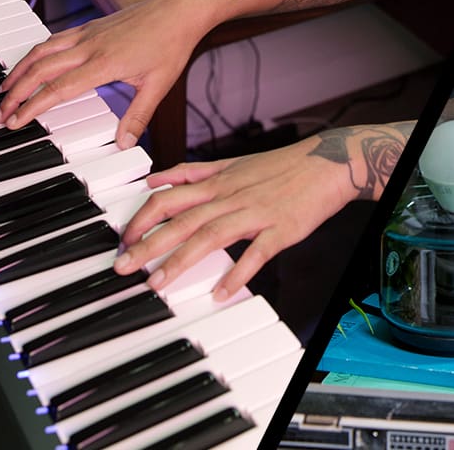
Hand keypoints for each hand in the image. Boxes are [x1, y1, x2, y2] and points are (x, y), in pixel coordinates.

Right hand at [0, 0, 213, 147]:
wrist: (181, 7)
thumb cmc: (172, 42)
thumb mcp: (159, 85)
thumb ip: (138, 116)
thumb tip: (125, 143)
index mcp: (104, 63)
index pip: (58, 89)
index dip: (32, 107)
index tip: (16, 121)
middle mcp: (90, 46)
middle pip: (40, 69)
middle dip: (15, 92)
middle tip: (0, 111)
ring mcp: (89, 33)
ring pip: (42, 50)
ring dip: (20, 70)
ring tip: (5, 89)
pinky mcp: (92, 26)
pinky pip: (54, 39)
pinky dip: (36, 53)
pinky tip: (32, 63)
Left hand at [113, 121, 413, 299]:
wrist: (330, 161)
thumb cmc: (283, 165)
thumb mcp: (235, 162)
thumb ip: (194, 172)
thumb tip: (156, 178)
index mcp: (220, 180)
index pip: (170, 196)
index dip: (142, 217)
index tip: (123, 238)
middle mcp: (232, 195)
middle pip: (182, 219)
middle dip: (148, 244)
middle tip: (122, 267)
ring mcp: (257, 212)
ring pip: (211, 236)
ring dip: (181, 261)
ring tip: (158, 284)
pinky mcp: (282, 228)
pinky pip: (256, 253)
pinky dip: (237, 273)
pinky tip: (221, 292)